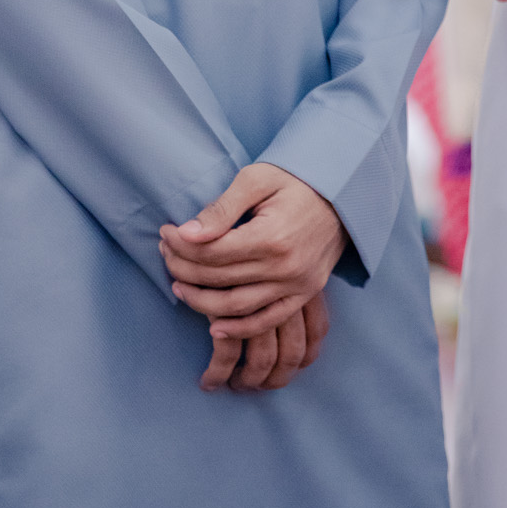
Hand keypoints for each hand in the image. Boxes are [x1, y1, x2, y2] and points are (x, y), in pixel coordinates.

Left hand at [160, 164, 345, 390]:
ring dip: (201, 301)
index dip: (181, 245)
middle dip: (183, 267)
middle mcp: (285, 267)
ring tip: (177, 286)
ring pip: (237, 306)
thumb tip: (188, 232)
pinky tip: (213, 325)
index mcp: (271, 236)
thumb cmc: (295, 180)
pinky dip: (238, 328)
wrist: (342, 194)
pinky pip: (266, 320)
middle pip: (219, 278)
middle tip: (164, 254)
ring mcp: (297, 285)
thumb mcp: (257, 179)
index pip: (212, 251)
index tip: (165, 233)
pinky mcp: (304, 295)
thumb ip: (223, 208)